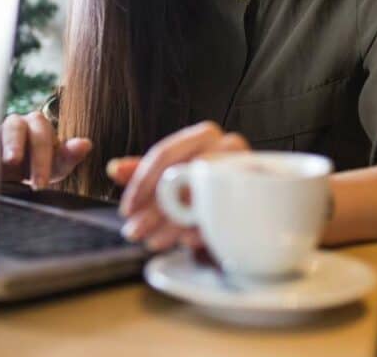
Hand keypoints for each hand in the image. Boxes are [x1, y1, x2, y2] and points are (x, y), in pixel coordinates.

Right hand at [0, 111, 91, 188]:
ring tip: (8, 161)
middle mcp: (15, 123)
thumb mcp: (54, 167)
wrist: (9, 175)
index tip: (41, 184)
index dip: (42, 161)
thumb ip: (69, 155)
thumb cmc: (36, 167)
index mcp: (37, 125)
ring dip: (2, 145)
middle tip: (31, 182)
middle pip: (17, 129)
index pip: (41, 137)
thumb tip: (86, 143)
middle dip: (23, 155)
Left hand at [107, 121, 248, 250]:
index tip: (126, 209)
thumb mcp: (173, 176)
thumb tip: (114, 168)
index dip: (141, 183)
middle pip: (182, 175)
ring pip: (202, 194)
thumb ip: (144, 172)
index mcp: (204, 135)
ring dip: (173, 222)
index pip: (164, 153)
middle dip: (154, 208)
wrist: (255, 198)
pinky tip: (186, 242)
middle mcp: (228, 145)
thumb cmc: (208, 184)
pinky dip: (203, 227)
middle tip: (134, 232)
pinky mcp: (262, 192)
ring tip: (154, 241)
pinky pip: (228, 211)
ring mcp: (248, 168)